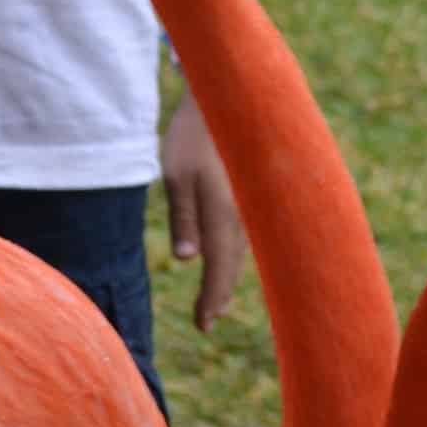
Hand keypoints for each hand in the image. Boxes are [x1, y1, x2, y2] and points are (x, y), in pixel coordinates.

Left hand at [161, 100, 245, 329]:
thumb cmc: (192, 138)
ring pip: (239, 251)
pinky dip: (233, 254)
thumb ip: (184, 217)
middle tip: (206, 322)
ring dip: (227, 276)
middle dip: (219, 294)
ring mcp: (250, 205)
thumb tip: (188, 259)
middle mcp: (243, 214)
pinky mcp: (249, 194)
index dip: (211, 298)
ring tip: (214, 300)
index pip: (218, 268)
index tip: (202, 324)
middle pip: (232, 265)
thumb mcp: (176, 176)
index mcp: (223, 213)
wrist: (224, 101)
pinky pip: (243, 234)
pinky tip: (225, 258)